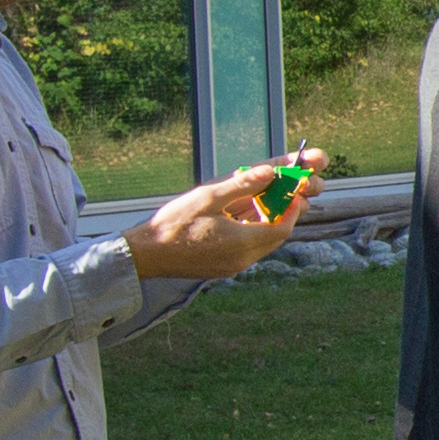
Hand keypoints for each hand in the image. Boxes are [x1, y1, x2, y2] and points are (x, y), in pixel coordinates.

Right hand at [127, 170, 302, 280]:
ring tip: (259, 203)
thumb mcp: (208, 197)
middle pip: (275, 238)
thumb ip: (242, 184)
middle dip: (281, 215)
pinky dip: (251, 234)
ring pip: (262, 245)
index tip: (292, 192)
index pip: (282, 228)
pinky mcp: (223, 269)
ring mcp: (232, 267)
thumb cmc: (174, 224)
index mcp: (242, 243)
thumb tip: (270, 170)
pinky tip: (239, 219)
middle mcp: (242, 260)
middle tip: (279, 194)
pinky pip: (247, 251)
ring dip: (266, 224)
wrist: (146, 254)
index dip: (291, 209)